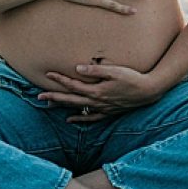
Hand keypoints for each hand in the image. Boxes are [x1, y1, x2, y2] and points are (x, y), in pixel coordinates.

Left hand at [37, 62, 164, 122]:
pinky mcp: (108, 112)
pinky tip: (70, 119)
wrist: (148, 92)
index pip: (73, 85)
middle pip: (71, 100)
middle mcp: (97, 102)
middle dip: (54, 98)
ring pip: (78, 109)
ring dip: (63, 107)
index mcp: (96, 91)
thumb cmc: (132, 78)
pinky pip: (90, 118)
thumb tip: (77, 69)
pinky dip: (79, 118)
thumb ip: (95, 70)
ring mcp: (102, 109)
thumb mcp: (114, 71)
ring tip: (49, 106)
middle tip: (39, 96)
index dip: (60, 79)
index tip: (48, 73)